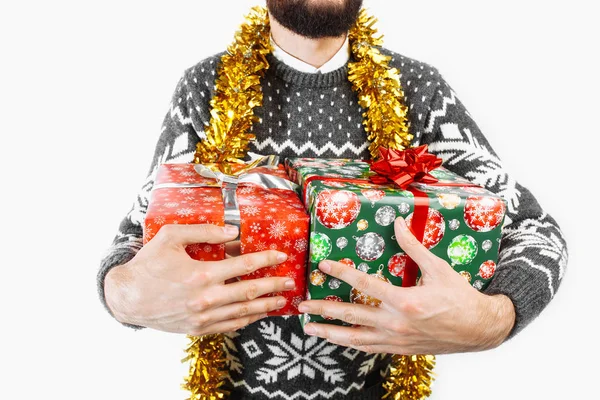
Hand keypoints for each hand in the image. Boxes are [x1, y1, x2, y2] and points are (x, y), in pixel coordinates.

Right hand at [104, 224, 293, 334]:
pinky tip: (256, 315)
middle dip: (274, 286)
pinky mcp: (198, 328)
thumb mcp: (171, 237)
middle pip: (250, 291)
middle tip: (290, 283)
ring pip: (243, 312)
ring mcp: (203, 316)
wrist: (126, 297)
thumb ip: (204, 231)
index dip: (266, 259)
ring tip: (281, 302)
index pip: (245, 265)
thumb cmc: (148, 264)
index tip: (281, 256)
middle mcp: (206, 298)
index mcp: (202, 273)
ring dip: (266, 306)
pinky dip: (246, 320)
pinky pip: (229, 325)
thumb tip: (233, 231)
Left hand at [298, 217, 514, 354]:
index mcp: (404, 301)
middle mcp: (395, 323)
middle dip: (323, 309)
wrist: (480, 329)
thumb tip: (398, 223)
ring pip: (355, 339)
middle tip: (302, 305)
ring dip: (330, 333)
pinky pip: (369, 348)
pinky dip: (351, 343)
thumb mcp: (438, 268)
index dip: (341, 273)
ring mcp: (396, 340)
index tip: (323, 266)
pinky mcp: (400, 350)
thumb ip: (413, 247)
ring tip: (310, 328)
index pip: (363, 284)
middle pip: (351, 315)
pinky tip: (339, 339)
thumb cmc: (460, 298)